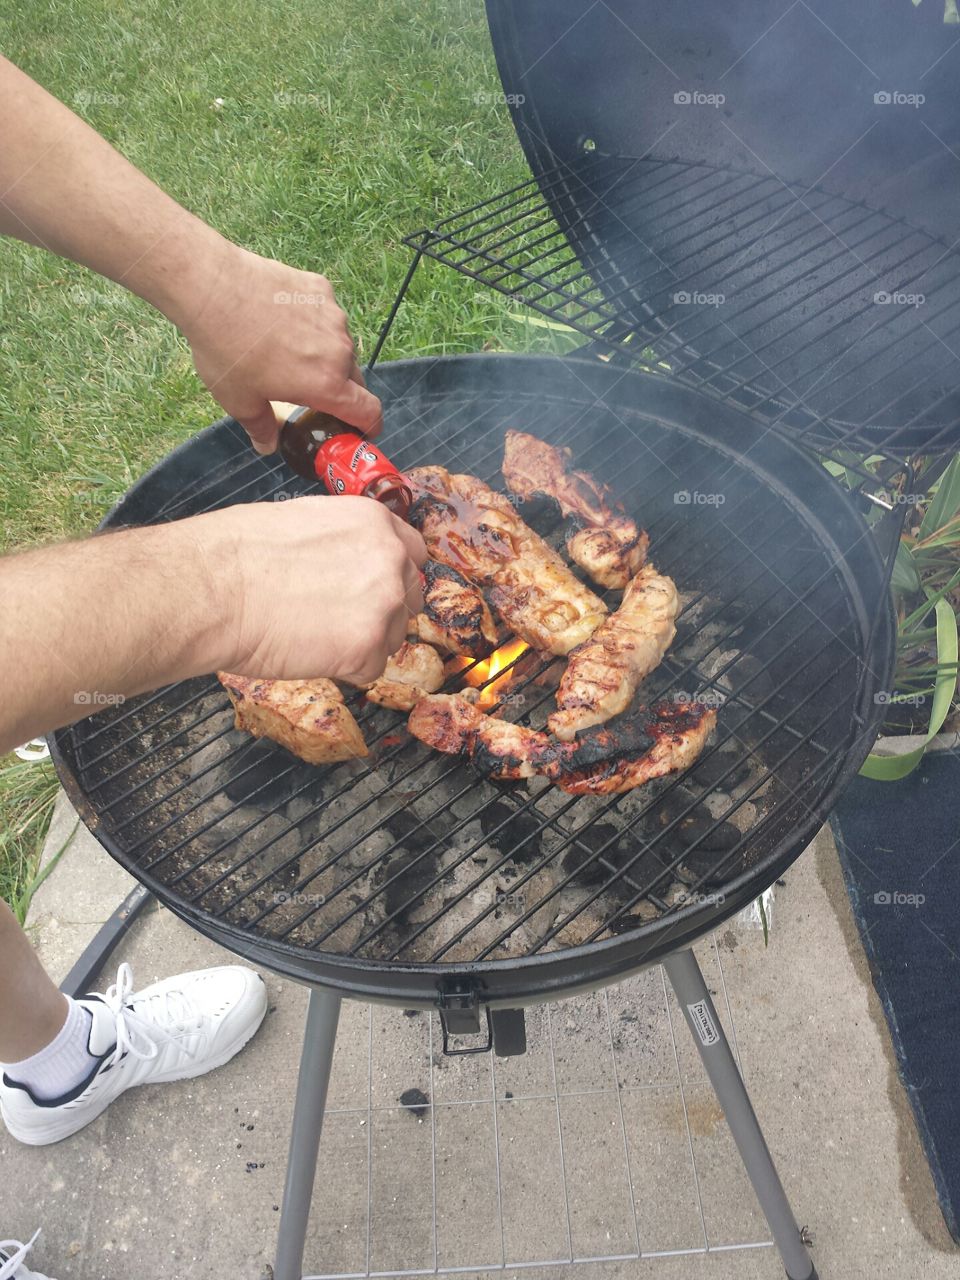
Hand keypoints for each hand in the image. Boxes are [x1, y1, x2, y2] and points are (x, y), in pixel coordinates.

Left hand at [179, 245, 382, 454]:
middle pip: (354, 379)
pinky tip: (281, 320)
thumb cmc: (226, 347)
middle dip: (338, 390)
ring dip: (324, 354)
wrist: (211, 286)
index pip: (368, 411)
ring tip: (287, 350)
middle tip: (311, 392)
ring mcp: (332, 316)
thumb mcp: (239, 400)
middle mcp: (339, 350)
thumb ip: (261, 428)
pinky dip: (311, 323)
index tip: (362, 429)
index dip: (369, 425)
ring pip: (339, 345)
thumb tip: (267, 445)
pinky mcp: (320, 289)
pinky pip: (325, 315)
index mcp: (326, 384)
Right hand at [203, 496, 426, 683]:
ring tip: (315, 634)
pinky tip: (311, 652)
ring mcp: (384, 604)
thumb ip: (343, 541)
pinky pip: (370, 668)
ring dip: (363, 642)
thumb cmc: (239, 552)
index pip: (412, 552)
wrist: (215, 589)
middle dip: (382, 610)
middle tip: (340, 618)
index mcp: (374, 522)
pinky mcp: (369, 648)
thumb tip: (347, 560)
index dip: (391, 574)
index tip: (372, 587)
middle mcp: (390, 559)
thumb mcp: (305, 520)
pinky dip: (345, 669)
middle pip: (409, 596)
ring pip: (392, 636)